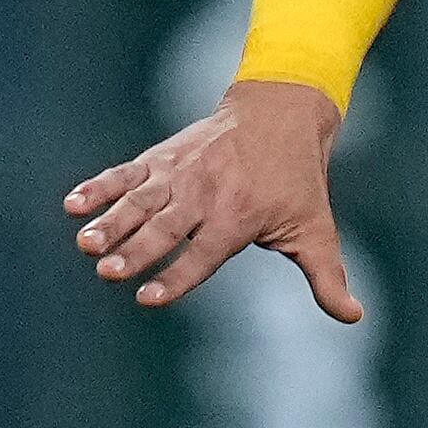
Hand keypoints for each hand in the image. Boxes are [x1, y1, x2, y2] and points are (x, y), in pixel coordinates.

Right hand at [62, 79, 357, 317]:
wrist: (279, 111)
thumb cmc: (297, 181)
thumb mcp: (316, 228)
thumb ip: (327, 276)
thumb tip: (354, 316)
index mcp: (240, 216)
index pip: (203, 253)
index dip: (176, 276)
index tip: (148, 298)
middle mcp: (205, 194)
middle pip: (165, 227)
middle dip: (135, 250)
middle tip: (107, 271)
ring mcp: (179, 173)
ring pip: (139, 201)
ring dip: (110, 222)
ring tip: (85, 244)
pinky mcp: (161, 158)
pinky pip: (125, 174)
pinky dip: (99, 187)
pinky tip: (73, 204)